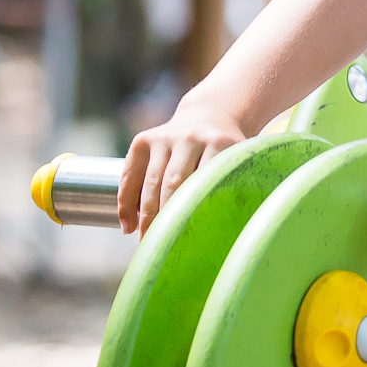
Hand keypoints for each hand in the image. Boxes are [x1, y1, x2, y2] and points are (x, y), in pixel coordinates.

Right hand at [118, 106, 245, 235]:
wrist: (210, 118)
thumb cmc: (227, 156)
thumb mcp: (240, 165)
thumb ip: (239, 190)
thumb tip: (232, 236)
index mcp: (220, 144)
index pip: (205, 183)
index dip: (196, 213)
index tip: (192, 242)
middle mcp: (190, 137)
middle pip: (174, 185)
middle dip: (167, 219)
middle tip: (164, 248)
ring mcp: (165, 137)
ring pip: (151, 183)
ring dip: (146, 217)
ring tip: (147, 243)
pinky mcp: (143, 140)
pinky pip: (129, 175)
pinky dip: (125, 203)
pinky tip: (128, 227)